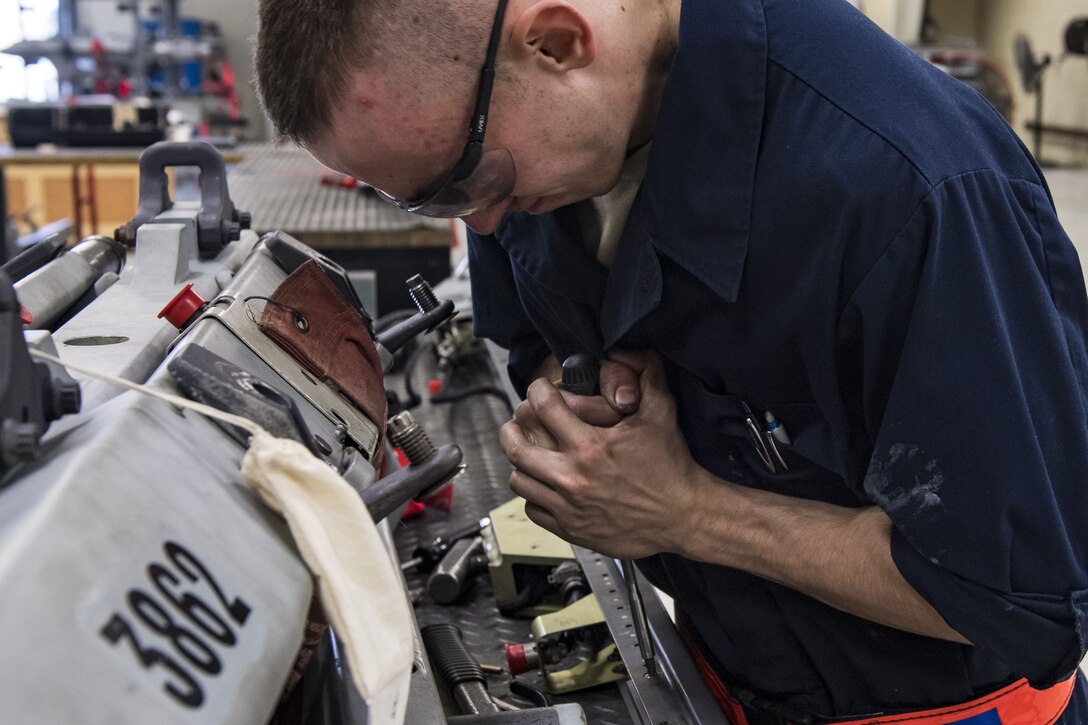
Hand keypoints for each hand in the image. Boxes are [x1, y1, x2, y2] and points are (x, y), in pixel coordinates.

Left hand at [500, 350, 703, 558]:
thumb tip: (631, 350)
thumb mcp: (662, 412)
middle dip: (512, 428)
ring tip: (529, 452)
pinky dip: (534, 494)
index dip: (537, 390)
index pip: (543, 407)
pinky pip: (533, 509)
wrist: (683, 516)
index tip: (540, 389)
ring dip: (521, 462)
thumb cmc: (672, 466)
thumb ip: (647, 375)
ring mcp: (569, 506)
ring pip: (519, 480)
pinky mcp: (571, 528)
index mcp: (590, 446)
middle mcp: (573, 477)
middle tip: (518, 420)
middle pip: (516, 447)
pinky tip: (545, 483)